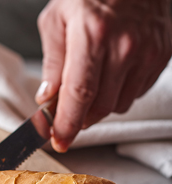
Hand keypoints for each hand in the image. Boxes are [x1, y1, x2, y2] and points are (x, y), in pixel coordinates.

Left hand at [35, 0, 171, 151]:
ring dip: (99, 106)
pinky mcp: (161, 56)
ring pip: (118, 106)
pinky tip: (111, 74)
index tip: (59, 141)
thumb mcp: (56, 20)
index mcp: (92, 36)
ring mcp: (147, 52)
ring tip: (91, 82)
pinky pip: (135, 93)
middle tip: (68, 111)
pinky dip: (118, 93)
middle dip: (79, 118)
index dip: (67, 125)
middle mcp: (124, 47)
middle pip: (99, 108)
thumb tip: (46, 99)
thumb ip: (52, 63)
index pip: (78, 96)